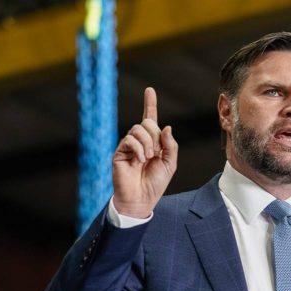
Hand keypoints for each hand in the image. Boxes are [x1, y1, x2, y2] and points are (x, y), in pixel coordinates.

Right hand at [111, 87, 177, 217]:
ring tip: (147, 159)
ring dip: (147, 143)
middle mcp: (140, 141)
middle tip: (155, 153)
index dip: (150, 104)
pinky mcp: (119, 152)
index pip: (150, 119)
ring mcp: (129, 146)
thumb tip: (166, 126)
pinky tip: (139, 161)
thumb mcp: (170, 164)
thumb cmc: (155, 184)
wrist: (141, 199)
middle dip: (154, 135)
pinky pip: (129, 140)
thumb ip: (170, 145)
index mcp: (153, 143)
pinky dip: (138, 149)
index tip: (150, 90)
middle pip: (147, 122)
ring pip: (138, 129)